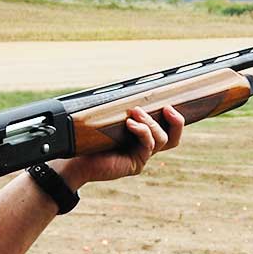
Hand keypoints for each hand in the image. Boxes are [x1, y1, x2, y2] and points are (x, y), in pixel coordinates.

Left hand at [55, 105, 183, 187]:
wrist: (75, 160)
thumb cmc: (90, 137)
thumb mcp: (111, 119)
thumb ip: (126, 109)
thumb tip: (134, 89)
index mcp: (142, 137)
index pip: (167, 128)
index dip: (176, 118)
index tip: (171, 103)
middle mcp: (145, 148)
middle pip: (173, 137)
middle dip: (176, 121)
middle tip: (168, 108)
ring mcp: (142, 157)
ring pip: (162, 139)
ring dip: (151, 123)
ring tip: (135, 112)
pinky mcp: (136, 164)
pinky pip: (148, 146)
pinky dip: (142, 132)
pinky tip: (130, 124)